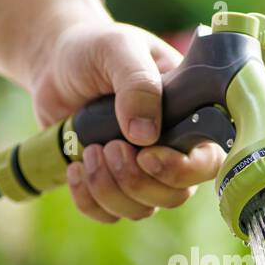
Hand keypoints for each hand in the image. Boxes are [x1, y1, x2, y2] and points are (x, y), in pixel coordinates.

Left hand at [28, 17, 226, 222]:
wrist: (56, 63)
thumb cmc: (96, 49)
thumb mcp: (118, 49)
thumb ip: (137, 83)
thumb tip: (146, 135)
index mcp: (189, 116)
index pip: (208, 161)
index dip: (183, 170)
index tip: (147, 155)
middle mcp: (172, 150)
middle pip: (175, 195)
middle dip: (137, 180)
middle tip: (109, 146)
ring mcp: (142, 172)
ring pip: (142, 210)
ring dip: (110, 188)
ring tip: (88, 150)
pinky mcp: (111, 184)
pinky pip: (108, 215)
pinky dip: (88, 199)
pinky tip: (75, 167)